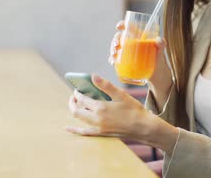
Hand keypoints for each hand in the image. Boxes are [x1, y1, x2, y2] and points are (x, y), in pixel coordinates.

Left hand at [65, 74, 179, 151]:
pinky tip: (67, 128)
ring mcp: (98, 127)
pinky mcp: (101, 133)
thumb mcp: (121, 95)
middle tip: (74, 96)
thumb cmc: (134, 110)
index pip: (82, 99)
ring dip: (75, 111)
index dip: (77, 93)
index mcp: (100, 107)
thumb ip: (105, 85)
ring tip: (75, 104)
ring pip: (79, 119)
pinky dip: (74, 130)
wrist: (143, 127)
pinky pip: (84, 133)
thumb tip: (93, 76)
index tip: (78, 89)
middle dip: (72, 102)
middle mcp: (96, 118)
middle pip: (77, 110)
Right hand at [107, 21, 171, 91]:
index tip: (118, 26)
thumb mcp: (161, 50)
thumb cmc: (158, 58)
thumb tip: (159, 39)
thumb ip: (162, 44)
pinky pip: (116, 58)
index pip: (129, 27)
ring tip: (114, 55)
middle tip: (117, 46)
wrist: (157, 73)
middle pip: (119, 37)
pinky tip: (112, 62)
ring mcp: (127, 52)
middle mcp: (131, 42)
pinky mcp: (125, 61)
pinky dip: (112, 59)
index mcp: (138, 36)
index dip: (122, 24)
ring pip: (116, 47)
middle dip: (115, 40)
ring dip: (112, 50)